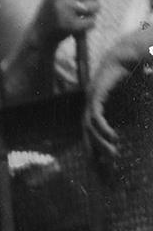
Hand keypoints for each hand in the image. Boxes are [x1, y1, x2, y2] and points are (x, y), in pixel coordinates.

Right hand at [43, 0, 100, 39]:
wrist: (38, 33)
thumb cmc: (54, 6)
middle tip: (78, 6)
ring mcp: (62, 9)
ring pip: (95, 6)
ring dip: (91, 13)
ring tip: (78, 15)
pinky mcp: (68, 25)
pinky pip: (91, 21)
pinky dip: (88, 25)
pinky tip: (77, 26)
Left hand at [87, 25, 151, 165]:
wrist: (123, 57)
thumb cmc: (128, 78)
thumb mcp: (135, 101)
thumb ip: (137, 114)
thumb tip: (142, 125)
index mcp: (96, 117)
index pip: (93, 142)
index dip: (97, 157)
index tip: (103, 173)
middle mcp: (91, 113)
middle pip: (88, 141)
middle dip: (96, 158)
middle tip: (105, 172)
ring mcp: (91, 105)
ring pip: (92, 131)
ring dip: (102, 145)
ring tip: (114, 155)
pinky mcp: (95, 97)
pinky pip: (96, 118)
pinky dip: (103, 129)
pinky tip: (113, 137)